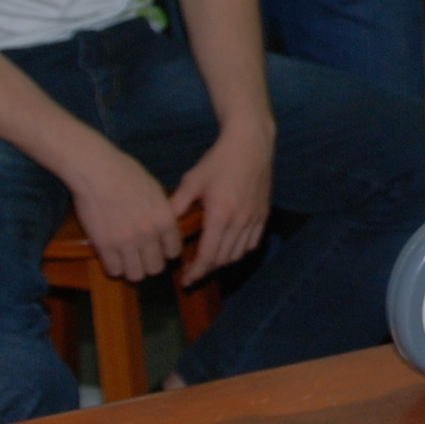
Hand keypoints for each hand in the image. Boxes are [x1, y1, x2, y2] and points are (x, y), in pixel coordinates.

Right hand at [67, 141, 183, 281]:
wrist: (96, 169)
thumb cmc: (125, 173)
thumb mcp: (155, 190)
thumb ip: (163, 213)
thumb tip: (166, 228)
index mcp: (165, 220)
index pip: (174, 252)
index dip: (166, 252)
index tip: (159, 249)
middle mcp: (149, 234)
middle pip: (156, 268)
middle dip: (150, 264)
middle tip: (141, 256)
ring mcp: (126, 242)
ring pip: (136, 275)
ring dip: (132, 269)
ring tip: (126, 259)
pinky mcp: (104, 246)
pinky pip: (113, 270)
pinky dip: (113, 267)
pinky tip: (111, 256)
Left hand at [172, 115, 275, 283]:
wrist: (250, 144)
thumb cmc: (219, 160)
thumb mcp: (193, 180)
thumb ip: (177, 204)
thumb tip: (161, 224)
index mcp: (220, 215)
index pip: (207, 255)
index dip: (196, 271)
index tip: (186, 279)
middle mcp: (239, 221)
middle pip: (222, 259)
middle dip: (206, 269)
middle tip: (192, 272)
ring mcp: (254, 219)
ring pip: (238, 254)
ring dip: (221, 262)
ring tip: (208, 261)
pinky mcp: (263, 214)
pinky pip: (252, 243)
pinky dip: (239, 251)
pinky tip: (228, 248)